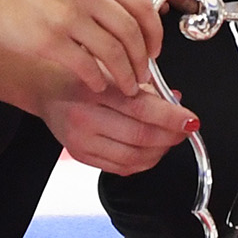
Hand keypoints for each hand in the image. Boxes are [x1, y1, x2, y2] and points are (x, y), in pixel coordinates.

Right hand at [0, 0, 162, 94]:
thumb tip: (126, 19)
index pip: (141, 4)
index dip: (154, 32)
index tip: (155, 50)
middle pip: (131, 31)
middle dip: (143, 60)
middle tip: (143, 76)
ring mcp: (67, 16)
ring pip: (114, 52)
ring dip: (125, 75)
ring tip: (126, 88)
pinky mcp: (49, 41)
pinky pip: (87, 66)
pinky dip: (98, 80)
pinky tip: (96, 86)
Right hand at [34, 74, 196, 174]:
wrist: (46, 90)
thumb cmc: (82, 75)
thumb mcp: (112, 69)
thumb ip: (145, 85)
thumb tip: (176, 100)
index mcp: (94, 90)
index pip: (141, 108)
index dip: (171, 117)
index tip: (190, 119)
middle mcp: (85, 118)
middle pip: (140, 136)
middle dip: (171, 136)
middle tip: (185, 129)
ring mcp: (81, 141)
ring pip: (133, 157)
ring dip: (160, 151)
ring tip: (170, 139)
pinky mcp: (81, 156)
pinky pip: (121, 168)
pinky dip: (143, 162)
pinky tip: (151, 150)